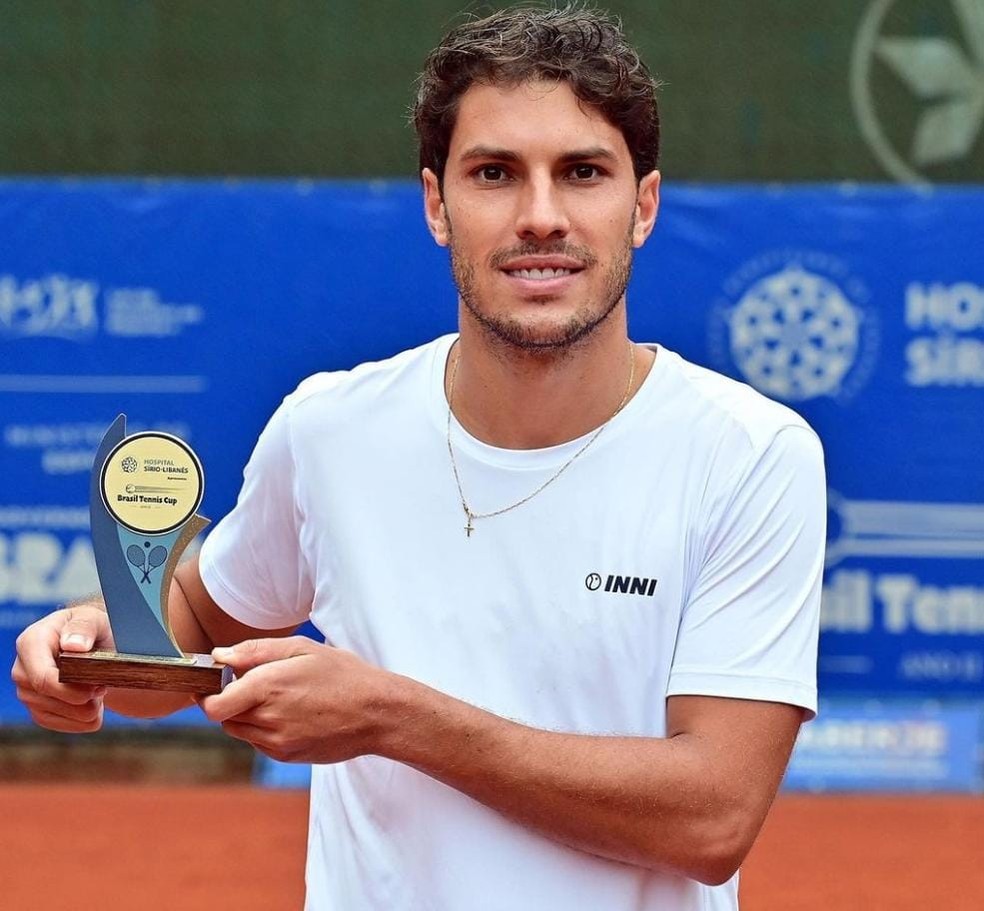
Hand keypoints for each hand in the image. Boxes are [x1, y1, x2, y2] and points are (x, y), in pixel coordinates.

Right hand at [11, 604, 113, 732]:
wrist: (96, 644)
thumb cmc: (93, 629)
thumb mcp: (94, 618)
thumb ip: (84, 627)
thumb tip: (73, 644)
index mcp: (31, 643)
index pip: (42, 678)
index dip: (71, 689)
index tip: (98, 686)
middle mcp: (22, 670)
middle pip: (50, 700)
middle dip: (83, 699)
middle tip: (104, 685)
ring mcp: (27, 692)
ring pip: (57, 715)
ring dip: (86, 708)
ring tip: (99, 688)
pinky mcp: (38, 710)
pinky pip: (62, 725)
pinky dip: (85, 719)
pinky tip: (95, 703)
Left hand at [199, 637, 393, 763]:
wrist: (376, 713)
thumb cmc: (343, 674)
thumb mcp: (303, 649)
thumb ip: (256, 651)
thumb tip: (220, 655)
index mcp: (269, 686)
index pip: (213, 706)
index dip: (207, 695)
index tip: (214, 684)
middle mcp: (268, 718)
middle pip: (224, 717)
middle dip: (231, 701)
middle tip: (256, 685)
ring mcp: (277, 742)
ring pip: (240, 731)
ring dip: (246, 716)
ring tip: (279, 699)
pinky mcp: (286, 756)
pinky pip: (259, 743)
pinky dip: (263, 729)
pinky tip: (291, 714)